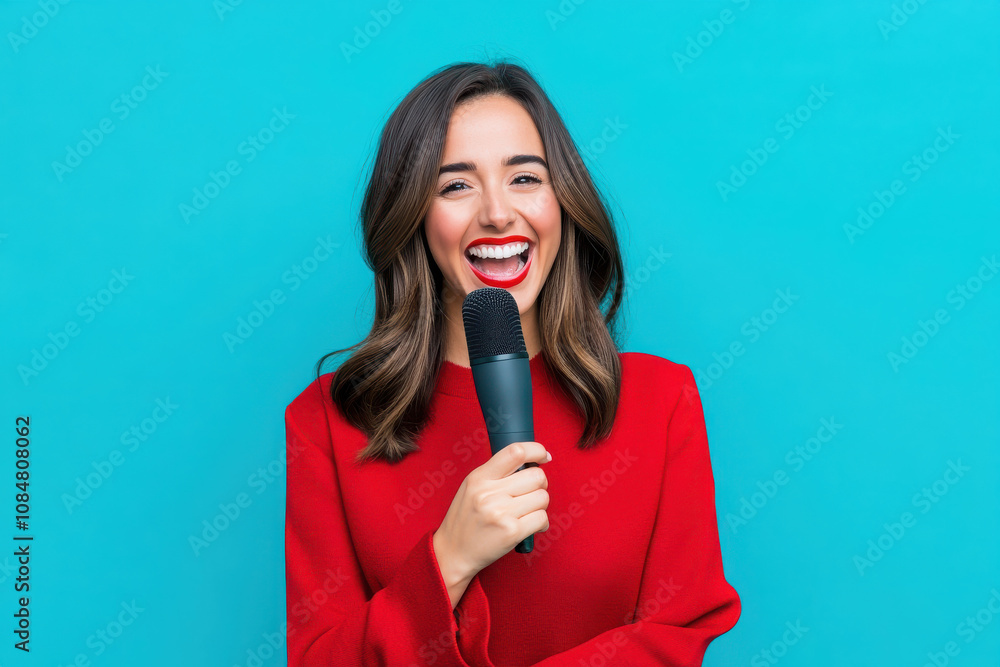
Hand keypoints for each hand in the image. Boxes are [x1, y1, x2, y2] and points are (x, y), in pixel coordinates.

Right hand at [434, 442, 550, 582]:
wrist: (453, 552)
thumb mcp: (472, 488)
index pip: (516, 451)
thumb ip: (496, 473)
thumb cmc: (466, 519)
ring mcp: (501, 512)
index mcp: (479, 477)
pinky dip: (542, 523)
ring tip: (528, 512)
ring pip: (543, 497)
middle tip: (531, 494)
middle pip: (536, 476)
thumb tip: (531, 462)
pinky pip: (542, 518)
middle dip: (540, 485)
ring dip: (540, 505)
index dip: (537, 450)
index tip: (543, 456)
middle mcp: (489, 493)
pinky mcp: (511, 532)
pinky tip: (531, 526)